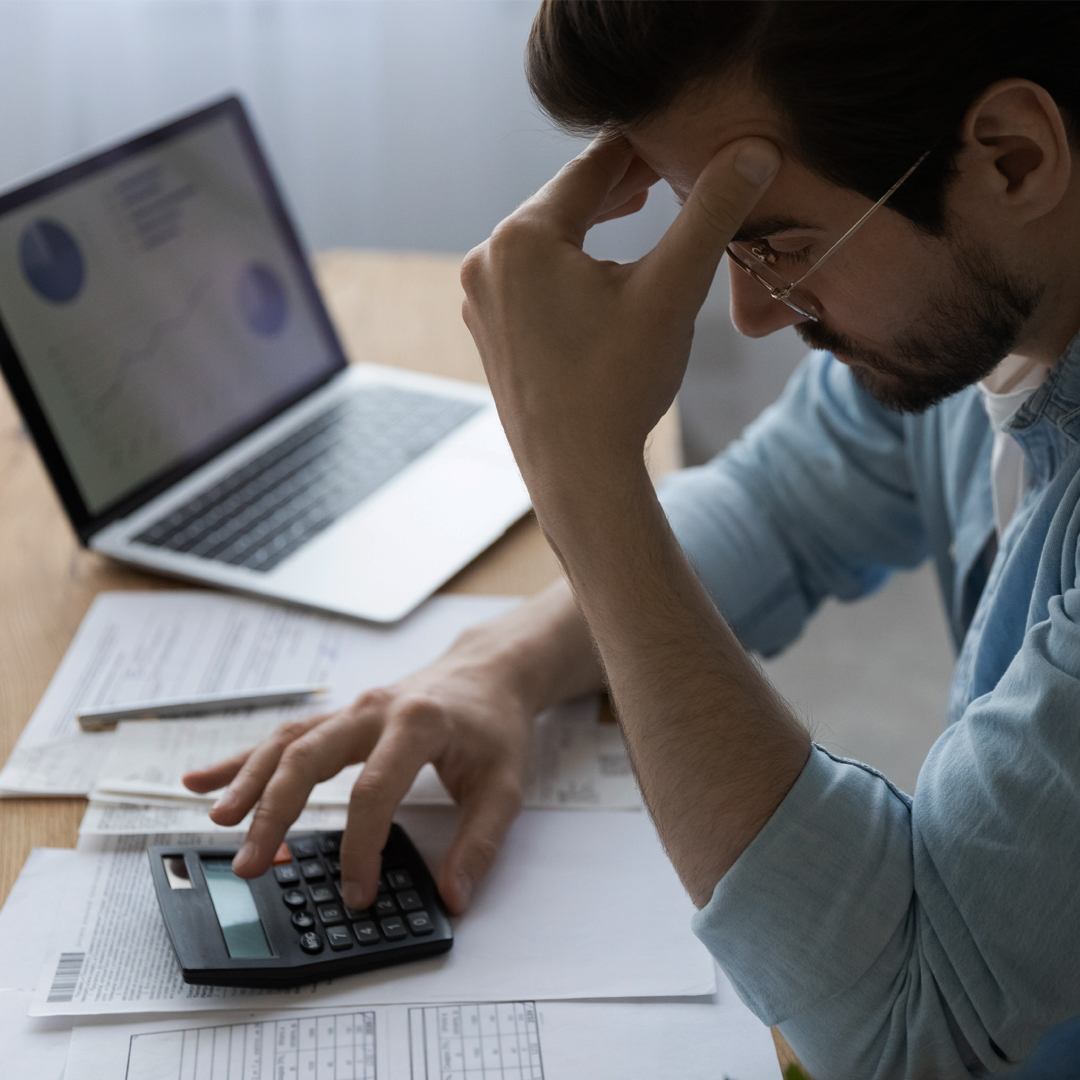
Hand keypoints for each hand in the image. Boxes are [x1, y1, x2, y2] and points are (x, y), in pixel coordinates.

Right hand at [182, 633, 533, 914]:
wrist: (488, 671)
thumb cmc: (495, 724)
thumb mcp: (505, 784)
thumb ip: (481, 842)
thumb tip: (453, 895)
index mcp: (417, 722)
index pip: (374, 790)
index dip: (360, 847)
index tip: (357, 892)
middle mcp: (374, 710)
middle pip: (309, 757)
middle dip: (274, 811)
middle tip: (251, 863)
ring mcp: (352, 710)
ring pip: (287, 743)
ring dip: (249, 783)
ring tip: (217, 824)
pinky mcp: (340, 718)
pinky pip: (284, 736)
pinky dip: (243, 759)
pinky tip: (203, 780)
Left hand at [460, 135, 779, 495]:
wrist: (577, 474)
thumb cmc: (620, 386)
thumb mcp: (673, 290)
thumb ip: (712, 212)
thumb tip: (756, 149)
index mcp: (523, 237)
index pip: (594, 168)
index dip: (646, 150)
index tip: (682, 140)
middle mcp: (487, 260)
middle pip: (565, 200)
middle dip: (620, 186)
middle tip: (668, 170)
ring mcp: (481, 298)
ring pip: (548, 238)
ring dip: (594, 222)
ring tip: (638, 205)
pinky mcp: (488, 328)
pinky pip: (532, 275)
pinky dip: (569, 263)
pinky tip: (598, 270)